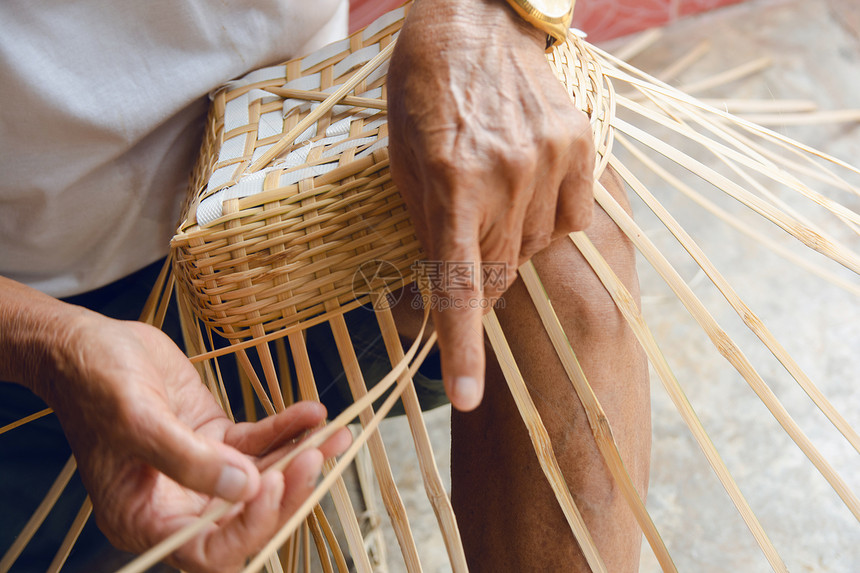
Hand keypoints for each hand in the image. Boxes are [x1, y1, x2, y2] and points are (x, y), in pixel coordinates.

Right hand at [41, 312, 350, 571]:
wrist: (90, 343)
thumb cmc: (95, 382)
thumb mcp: (136, 420)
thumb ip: (188, 460)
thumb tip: (244, 489)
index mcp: (146, 518)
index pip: (209, 548)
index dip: (249, 526)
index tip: (274, 485)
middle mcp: (179, 503)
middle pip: (247, 514)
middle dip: (288, 488)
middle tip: (318, 455)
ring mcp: (203, 470)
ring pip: (263, 475)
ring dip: (301, 455)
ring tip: (336, 432)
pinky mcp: (218, 439)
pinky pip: (261, 442)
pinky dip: (287, 428)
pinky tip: (311, 411)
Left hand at [387, 0, 594, 410]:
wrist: (476, 18)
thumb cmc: (423, 88)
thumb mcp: (403, 157)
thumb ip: (426, 222)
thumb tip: (441, 282)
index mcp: (450, 182)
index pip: (458, 284)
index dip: (461, 345)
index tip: (467, 392)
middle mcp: (505, 176)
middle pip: (502, 271)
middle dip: (486, 281)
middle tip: (471, 261)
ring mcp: (549, 159)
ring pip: (537, 246)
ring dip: (515, 243)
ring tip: (496, 198)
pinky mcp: (580, 145)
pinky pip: (572, 216)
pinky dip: (550, 216)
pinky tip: (530, 185)